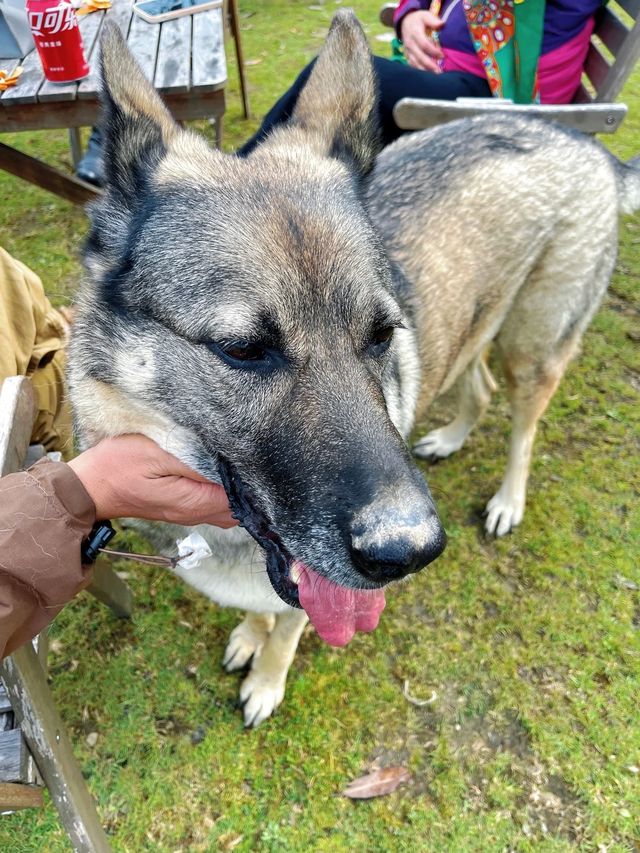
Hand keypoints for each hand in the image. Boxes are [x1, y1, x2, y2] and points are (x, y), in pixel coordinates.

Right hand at [68, 434, 236, 527]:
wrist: (89, 488)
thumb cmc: (119, 466)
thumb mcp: (157, 455)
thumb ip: (196, 463)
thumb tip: (232, 468)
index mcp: (195, 503)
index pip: (242, 497)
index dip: (252, 477)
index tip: (256, 455)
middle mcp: (198, 514)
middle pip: (242, 506)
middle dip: (250, 485)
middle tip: (252, 455)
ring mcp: (191, 512)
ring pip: (231, 506)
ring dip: (238, 487)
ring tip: (240, 460)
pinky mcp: (184, 505)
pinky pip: (215, 502)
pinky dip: (224, 489)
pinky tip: (222, 469)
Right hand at [400, 10, 443, 72]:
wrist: (405, 23)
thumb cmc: (418, 20)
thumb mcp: (425, 15)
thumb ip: (433, 20)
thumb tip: (442, 24)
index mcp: (415, 33)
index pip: (424, 45)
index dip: (433, 51)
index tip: (442, 56)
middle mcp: (410, 44)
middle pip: (419, 57)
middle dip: (429, 65)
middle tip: (439, 72)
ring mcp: (407, 51)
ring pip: (415, 63)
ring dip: (425, 71)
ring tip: (434, 76)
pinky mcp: (407, 56)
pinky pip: (412, 65)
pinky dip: (419, 71)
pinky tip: (427, 76)